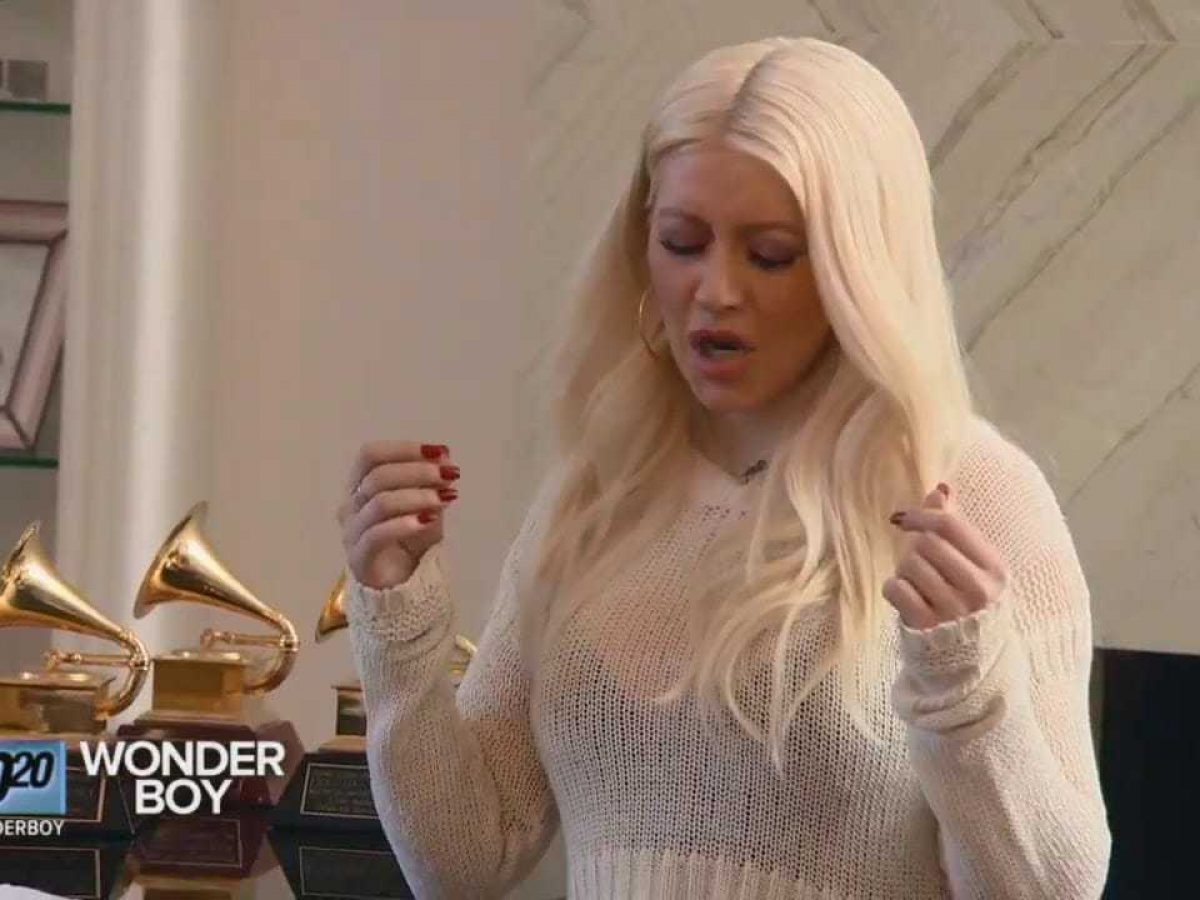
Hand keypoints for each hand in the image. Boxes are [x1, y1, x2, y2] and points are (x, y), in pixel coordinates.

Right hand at [336, 441, 459, 589]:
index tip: (439, 452)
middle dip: (417, 471)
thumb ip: (432, 483)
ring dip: (417, 496)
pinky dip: (405, 523)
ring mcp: (352, 532)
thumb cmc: (410, 542)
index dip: (404, 449)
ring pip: (379, 503)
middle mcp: (351, 505)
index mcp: (361, 486)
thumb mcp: (427, 506)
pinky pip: (377, 534)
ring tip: (446, 499)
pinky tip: (428, 520)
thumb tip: (444, 456)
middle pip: (377, 476)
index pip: (371, 455)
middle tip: (449, 475)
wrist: (402, 588)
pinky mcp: (359, 557)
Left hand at [882, 482, 1008, 629]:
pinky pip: (895, 588)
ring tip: (918, 584)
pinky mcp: (926, 626)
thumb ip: (956, 527)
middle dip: (914, 547)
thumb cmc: (969, 604)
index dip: (922, 515)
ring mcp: (952, 610)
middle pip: (927, 543)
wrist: (969, 661)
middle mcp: (978, 590)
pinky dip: (894, 588)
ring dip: (904, 570)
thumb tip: (941, 488)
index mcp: (995, 569)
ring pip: (909, 564)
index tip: (905, 519)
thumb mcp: (975, 567)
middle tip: (917, 561)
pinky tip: (907, 598)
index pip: (951, 526)